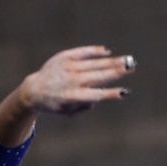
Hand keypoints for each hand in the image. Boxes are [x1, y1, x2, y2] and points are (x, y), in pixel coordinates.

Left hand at [20, 46, 135, 114]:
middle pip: (98, 75)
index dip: (111, 94)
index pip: (96, 95)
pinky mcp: (64, 57)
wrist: (34, 90)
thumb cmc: (55, 105)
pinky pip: (82, 52)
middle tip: (131, 67)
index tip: (124, 93)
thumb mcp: (68, 113)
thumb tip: (99, 97)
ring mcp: (68, 67)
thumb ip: (84, 107)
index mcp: (72, 97)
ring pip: (93, 63)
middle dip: (116, 71)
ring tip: (126, 60)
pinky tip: (107, 51)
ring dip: (111, 61)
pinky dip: (95, 52)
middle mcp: (71, 81)